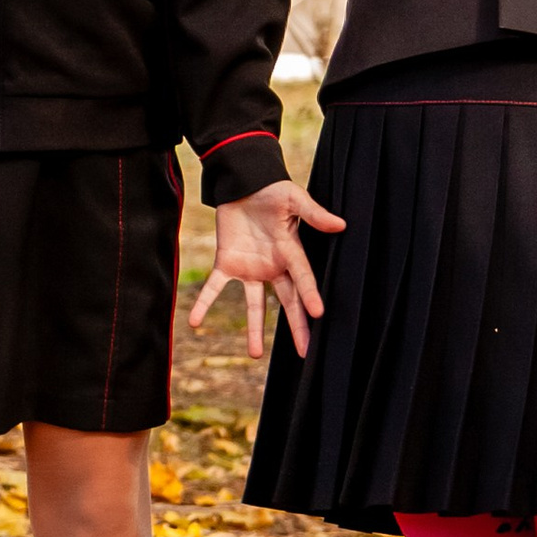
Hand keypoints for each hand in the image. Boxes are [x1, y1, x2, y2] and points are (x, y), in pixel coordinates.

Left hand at [190, 177, 347, 360]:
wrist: (244, 181)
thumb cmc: (273, 189)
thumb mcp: (293, 199)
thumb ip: (313, 214)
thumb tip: (341, 225)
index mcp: (290, 251)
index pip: (303, 278)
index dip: (310, 295)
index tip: (319, 314)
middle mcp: (273, 266)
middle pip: (287, 301)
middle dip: (297, 326)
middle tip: (306, 351)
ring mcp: (250, 268)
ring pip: (254, 304)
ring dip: (255, 329)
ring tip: (255, 355)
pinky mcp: (227, 263)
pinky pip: (215, 287)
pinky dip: (205, 303)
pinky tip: (195, 322)